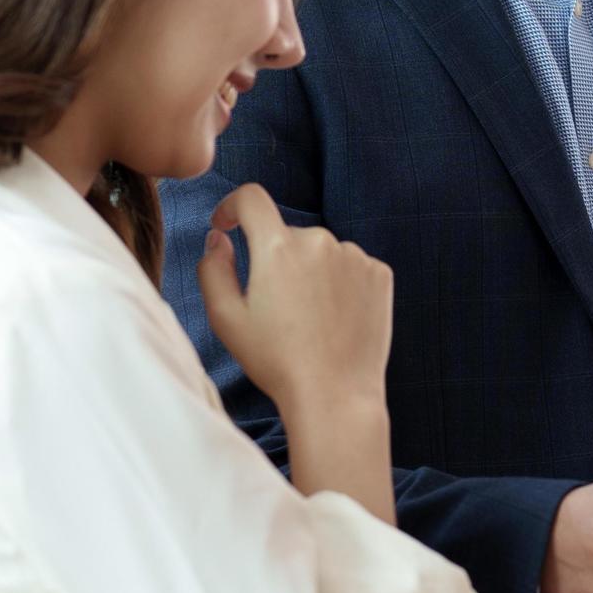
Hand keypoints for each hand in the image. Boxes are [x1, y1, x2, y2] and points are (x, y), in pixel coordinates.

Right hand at [196, 183, 391, 417]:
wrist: (335, 394)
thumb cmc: (276, 361)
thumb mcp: (225, 318)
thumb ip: (212, 268)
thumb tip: (219, 238)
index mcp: (278, 248)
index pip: (251, 198)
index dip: (232, 206)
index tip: (227, 225)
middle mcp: (320, 240)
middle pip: (287, 235)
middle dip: (276, 260)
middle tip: (276, 309)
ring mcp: (355, 256)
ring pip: (321, 252)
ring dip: (310, 273)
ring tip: (310, 321)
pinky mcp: (380, 273)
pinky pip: (351, 267)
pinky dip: (340, 285)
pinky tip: (336, 319)